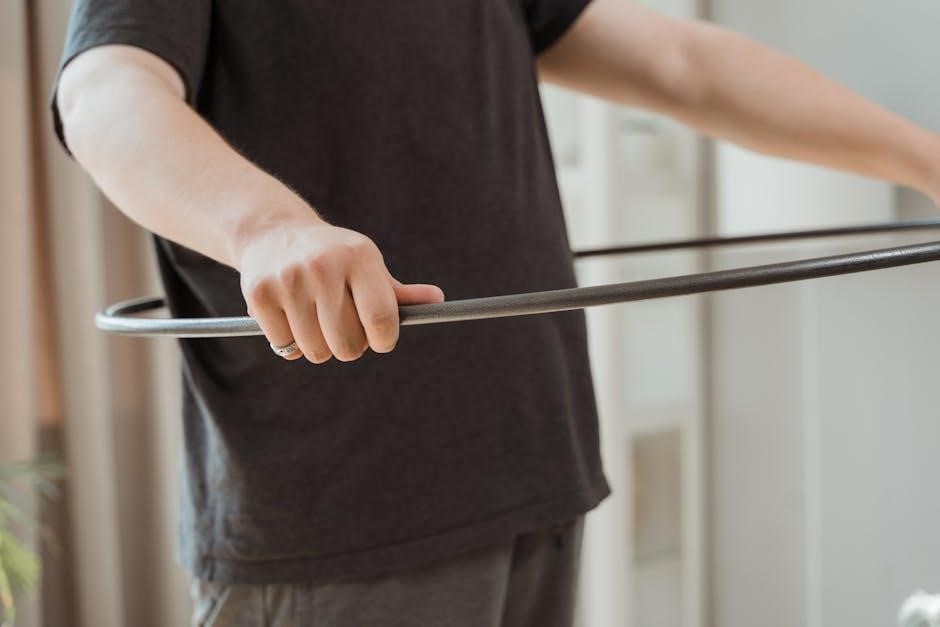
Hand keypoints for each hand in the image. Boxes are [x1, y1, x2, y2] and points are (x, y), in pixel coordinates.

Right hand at [236, 215, 443, 362]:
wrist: (274, 234)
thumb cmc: (335, 259)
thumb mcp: (367, 266)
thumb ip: (399, 293)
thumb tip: (437, 301)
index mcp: (359, 257)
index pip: (381, 319)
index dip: (383, 340)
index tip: (380, 340)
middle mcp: (324, 266)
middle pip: (348, 345)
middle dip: (350, 346)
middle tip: (344, 329)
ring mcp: (289, 280)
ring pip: (316, 351)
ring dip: (320, 347)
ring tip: (316, 320)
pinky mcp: (259, 294)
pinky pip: (285, 346)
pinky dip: (290, 342)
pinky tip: (291, 316)